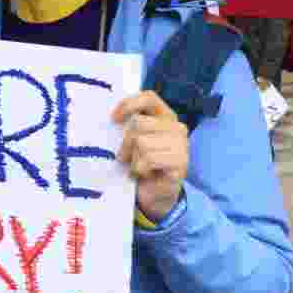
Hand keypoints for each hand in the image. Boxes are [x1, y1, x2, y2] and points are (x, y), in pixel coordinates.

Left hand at [112, 91, 188, 222]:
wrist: (155, 195)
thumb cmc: (141, 163)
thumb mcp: (133, 141)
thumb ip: (128, 126)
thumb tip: (111, 118)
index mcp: (165, 116)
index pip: (148, 98)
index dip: (128, 104)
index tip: (113, 119)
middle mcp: (176, 127)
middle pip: (138, 123)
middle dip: (126, 143)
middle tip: (127, 156)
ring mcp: (181, 145)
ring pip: (142, 142)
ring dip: (133, 159)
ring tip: (138, 166)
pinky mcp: (180, 162)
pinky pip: (149, 159)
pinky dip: (140, 169)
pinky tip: (146, 174)